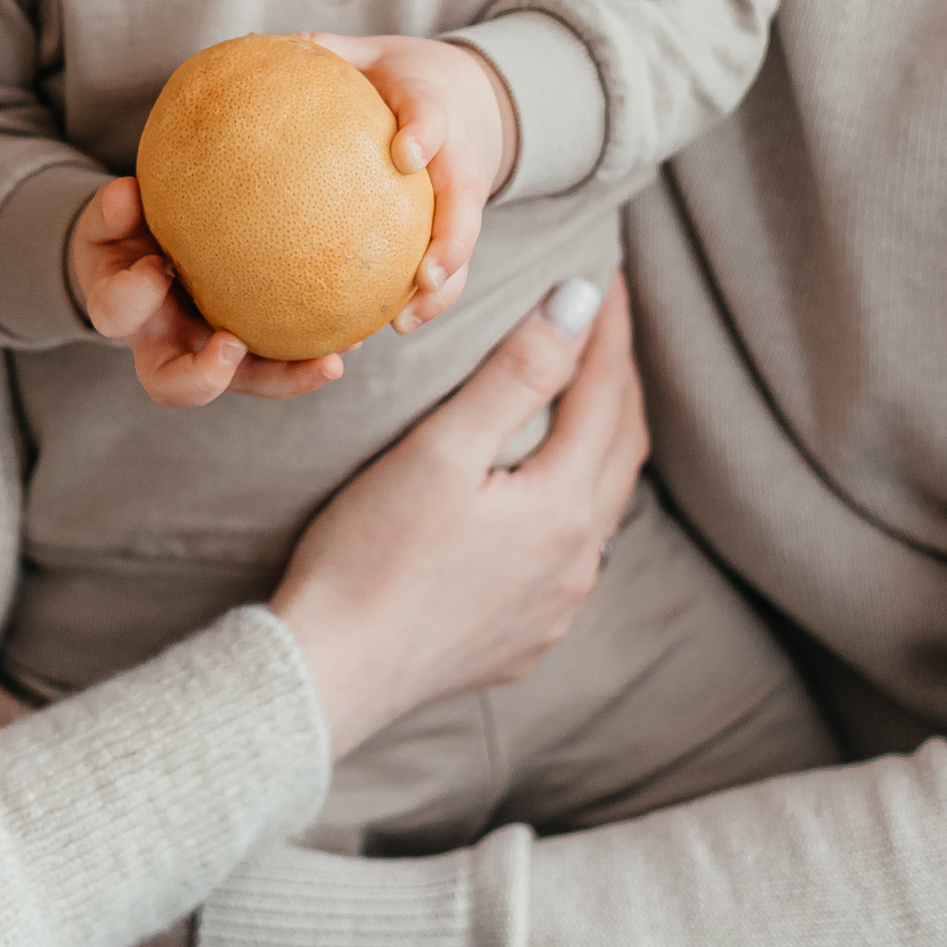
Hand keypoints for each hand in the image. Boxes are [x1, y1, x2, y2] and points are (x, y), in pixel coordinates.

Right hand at [68, 175, 345, 408]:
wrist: (137, 265)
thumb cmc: (124, 236)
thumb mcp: (111, 219)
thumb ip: (114, 208)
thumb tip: (126, 193)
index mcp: (124, 311)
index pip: (116, 314)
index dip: (133, 298)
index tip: (157, 268)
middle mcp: (163, 346)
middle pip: (174, 385)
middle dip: (205, 376)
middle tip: (233, 348)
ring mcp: (206, 354)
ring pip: (243, 383)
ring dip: (286, 378)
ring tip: (330, 361)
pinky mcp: (245, 352)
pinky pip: (279, 362)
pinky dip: (312, 356)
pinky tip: (356, 335)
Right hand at [269, 275, 643, 761]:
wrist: (328, 675)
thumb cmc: (370, 556)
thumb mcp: (440, 449)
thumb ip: (517, 374)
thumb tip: (582, 301)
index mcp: (564, 509)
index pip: (606, 394)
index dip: (609, 328)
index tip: (611, 271)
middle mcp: (578, 564)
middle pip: (619, 449)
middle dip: (616, 377)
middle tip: (607, 320)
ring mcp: (554, 610)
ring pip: (601, 506)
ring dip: (601, 442)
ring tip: (586, 395)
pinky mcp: (522, 641)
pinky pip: (571, 557)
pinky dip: (573, 502)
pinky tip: (547, 496)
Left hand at [310, 33, 518, 330]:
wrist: (478, 100)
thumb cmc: (411, 80)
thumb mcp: (377, 55)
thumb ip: (330, 54)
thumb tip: (262, 45)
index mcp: (437, 109)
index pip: (435, 118)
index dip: (425, 135)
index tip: (406, 155)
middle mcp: (459, 161)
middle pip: (466, 206)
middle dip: (452, 243)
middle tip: (426, 275)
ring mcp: (463, 203)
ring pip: (463, 251)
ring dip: (441, 292)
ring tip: (403, 323)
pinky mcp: (457, 232)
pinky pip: (446, 271)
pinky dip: (422, 302)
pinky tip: (379, 330)